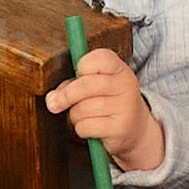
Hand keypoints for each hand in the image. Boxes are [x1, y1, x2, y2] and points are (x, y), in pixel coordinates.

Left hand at [51, 44, 170, 179]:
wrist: (135, 130)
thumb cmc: (109, 104)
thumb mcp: (96, 88)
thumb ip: (72, 86)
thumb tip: (52, 99)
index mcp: (120, 69)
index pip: (99, 58)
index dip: (82, 66)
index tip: (77, 74)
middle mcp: (126, 85)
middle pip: (86, 85)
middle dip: (66, 96)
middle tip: (55, 104)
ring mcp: (125, 107)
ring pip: (82, 108)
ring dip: (75, 115)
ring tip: (83, 116)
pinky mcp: (120, 128)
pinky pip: (86, 126)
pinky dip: (81, 129)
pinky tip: (91, 128)